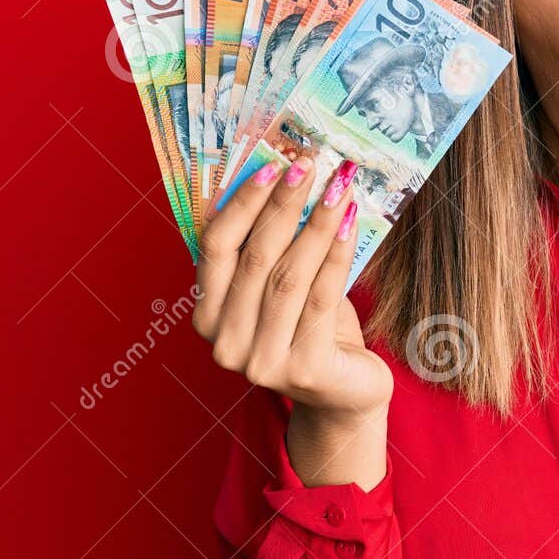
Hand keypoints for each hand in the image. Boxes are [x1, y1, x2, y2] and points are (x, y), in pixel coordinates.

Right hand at [192, 155, 393, 426]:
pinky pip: (321, 298)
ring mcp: (262, 362)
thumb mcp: (281, 288)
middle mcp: (225, 343)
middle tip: (312, 165)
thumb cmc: (311, 329)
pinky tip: (351, 223)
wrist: (345, 393)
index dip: (242, 203)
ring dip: (317, 223)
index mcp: (207, 316)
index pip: (215, 247)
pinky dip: (338, 255)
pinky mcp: (304, 370)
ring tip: (340, 186)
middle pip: (255, 257)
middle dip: (285, 204)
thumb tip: (286, 176)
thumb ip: (271, 248)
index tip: (271, 165)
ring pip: (290, 276)